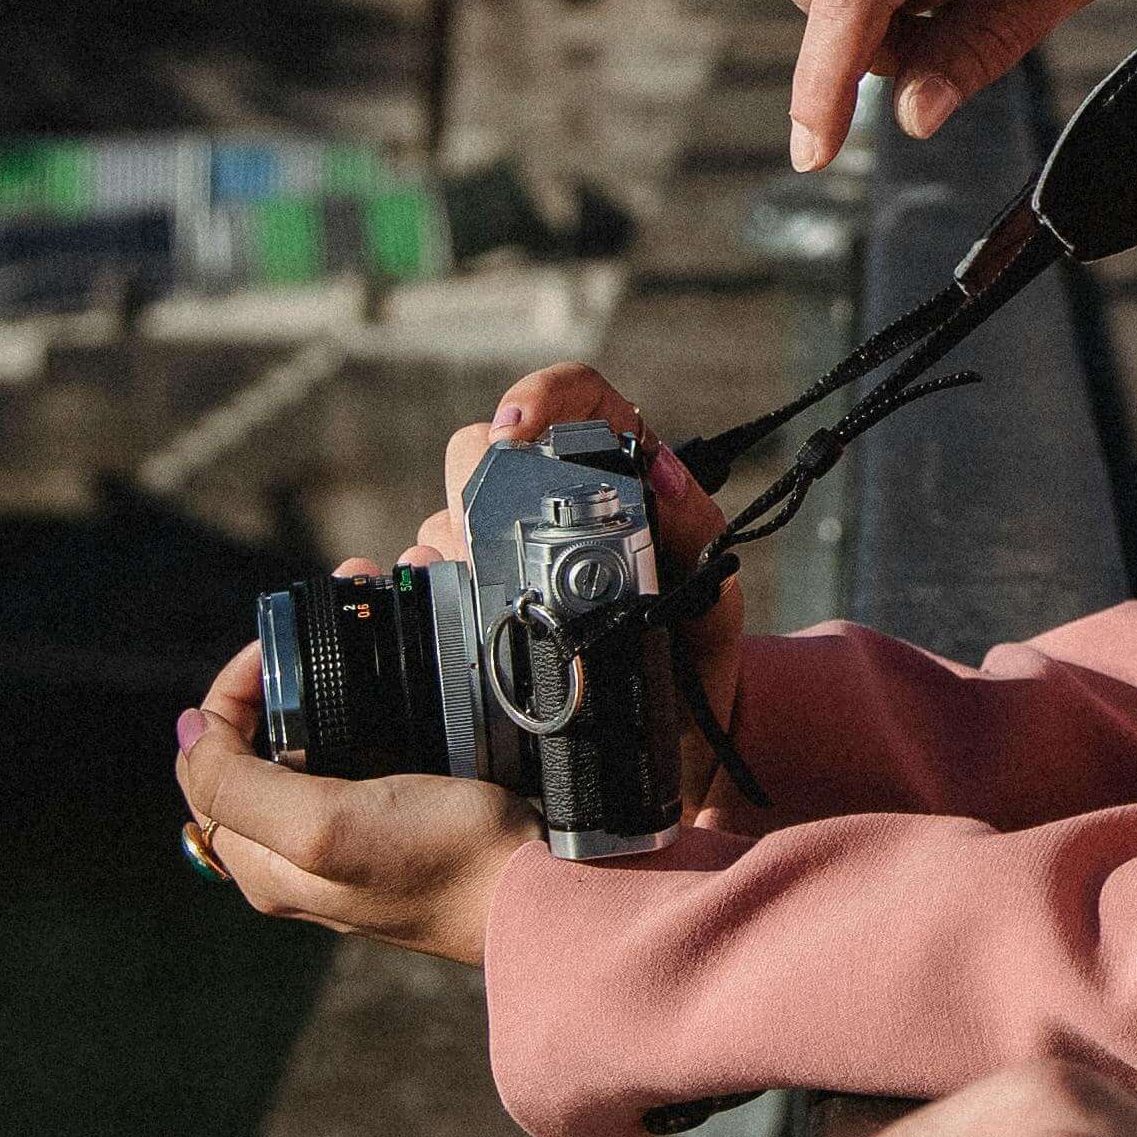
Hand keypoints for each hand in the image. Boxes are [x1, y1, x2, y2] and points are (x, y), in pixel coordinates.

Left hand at [178, 607, 531, 962]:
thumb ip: (238, 786)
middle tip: (328, 615)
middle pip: (258, 743)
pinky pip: (365, 740)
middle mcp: (298, 848)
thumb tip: (188, 730)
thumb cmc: (436, 862)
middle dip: (283, 670)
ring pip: (312, 734)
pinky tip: (397, 658)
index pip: (208, 763)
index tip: (275, 648)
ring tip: (364, 612)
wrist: (536, 883)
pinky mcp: (400, 813)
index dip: (230, 696)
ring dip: (329, 670)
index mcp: (263, 861)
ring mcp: (350, 830)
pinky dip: (372, 691)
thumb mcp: (319, 827)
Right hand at [426, 366, 739, 724]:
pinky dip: (422, 583)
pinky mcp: (472, 598)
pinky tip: (436, 607)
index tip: (513, 432)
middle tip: (494, 540)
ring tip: (488, 598)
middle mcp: (551, 503)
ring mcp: (504, 550)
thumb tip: (661, 469)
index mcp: (620, 478)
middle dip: (476, 487)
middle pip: (484, 448)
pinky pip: (425, 571)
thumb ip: (697, 532)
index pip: (577, 397)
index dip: (540, 395)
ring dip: (453, 550)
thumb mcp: (714, 598)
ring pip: (445, 513)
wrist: (666, 742)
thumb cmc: (697, 657)